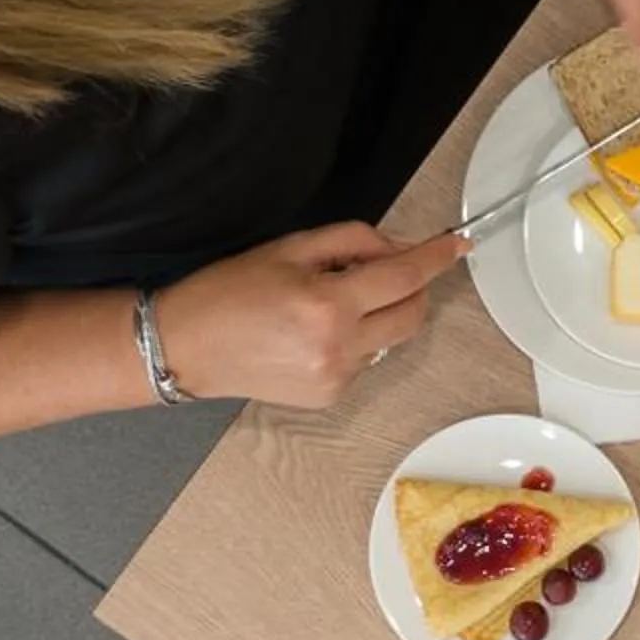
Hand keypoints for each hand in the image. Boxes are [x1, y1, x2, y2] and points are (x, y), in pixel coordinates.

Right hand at [151, 223, 465, 407]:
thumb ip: (352, 242)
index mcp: (328, 305)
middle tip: (383, 268)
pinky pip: (365, 360)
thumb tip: (398, 248)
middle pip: (412, 315)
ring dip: (378, 314)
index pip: (404, 278)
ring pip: (390, 339)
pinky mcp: (329, 397)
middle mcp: (339, 347)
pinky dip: (356, 339)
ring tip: (327, 302)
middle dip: (411, 287)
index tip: (456, 246)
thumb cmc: (227, 292)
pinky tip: (312, 333)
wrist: (184, 347)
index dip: (436, 258)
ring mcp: (336, 378)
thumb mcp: (290, 248)